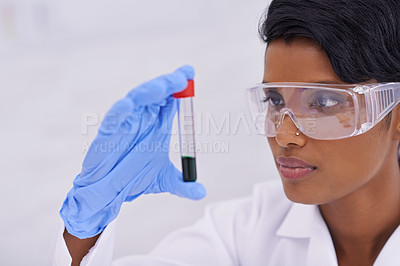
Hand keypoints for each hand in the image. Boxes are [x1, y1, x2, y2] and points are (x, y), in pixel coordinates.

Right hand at [60, 65, 205, 238]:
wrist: (109, 192)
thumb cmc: (134, 178)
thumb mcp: (163, 180)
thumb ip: (183, 185)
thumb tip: (202, 193)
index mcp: (158, 124)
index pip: (172, 99)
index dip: (180, 84)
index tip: (190, 73)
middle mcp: (143, 118)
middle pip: (157, 93)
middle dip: (169, 83)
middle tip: (182, 77)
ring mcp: (125, 123)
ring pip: (137, 99)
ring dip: (150, 91)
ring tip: (163, 87)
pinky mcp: (107, 132)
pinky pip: (113, 118)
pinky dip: (120, 111)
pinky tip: (128, 105)